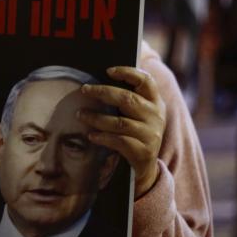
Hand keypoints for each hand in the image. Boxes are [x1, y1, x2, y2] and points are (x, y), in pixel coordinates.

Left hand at [79, 66, 165, 197]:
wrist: (146, 166)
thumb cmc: (136, 133)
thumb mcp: (139, 114)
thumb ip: (127, 98)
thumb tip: (100, 81)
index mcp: (156, 102)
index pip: (146, 81)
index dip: (128, 72)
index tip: (109, 71)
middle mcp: (156, 116)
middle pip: (127, 99)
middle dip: (103, 92)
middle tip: (84, 90)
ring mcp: (151, 134)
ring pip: (119, 122)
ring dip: (96, 117)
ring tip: (80, 114)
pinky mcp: (143, 151)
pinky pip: (119, 141)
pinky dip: (102, 137)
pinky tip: (90, 135)